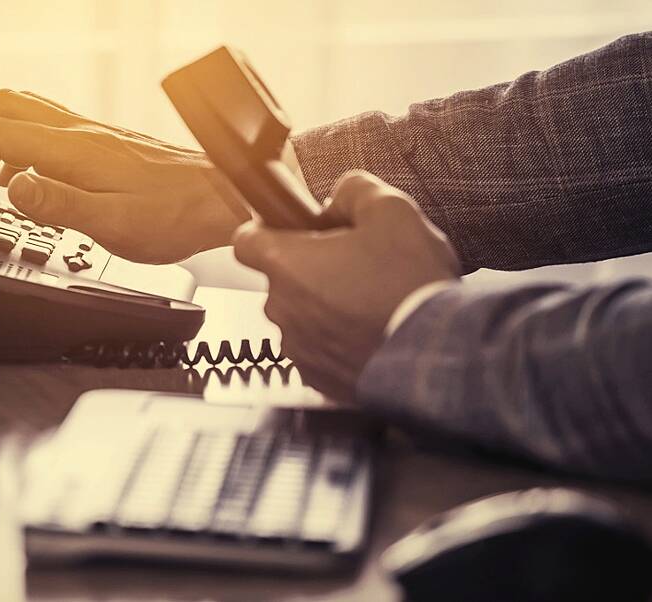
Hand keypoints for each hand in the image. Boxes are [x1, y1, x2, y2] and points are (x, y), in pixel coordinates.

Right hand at [0, 89, 262, 262]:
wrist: (222, 197)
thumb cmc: (176, 215)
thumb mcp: (113, 224)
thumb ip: (58, 204)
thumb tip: (12, 189)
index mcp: (74, 149)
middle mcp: (79, 131)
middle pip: (1, 107)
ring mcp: (90, 133)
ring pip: (22, 110)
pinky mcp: (102, 142)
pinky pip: (45, 126)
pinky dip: (18, 145)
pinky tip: (26, 180)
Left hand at [233, 170, 460, 400]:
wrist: (436, 356)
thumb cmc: (410, 288)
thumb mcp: (392, 212)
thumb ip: (355, 190)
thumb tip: (343, 194)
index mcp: (287, 264)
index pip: (245, 240)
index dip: (267, 230)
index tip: (290, 230)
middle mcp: (281, 308)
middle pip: (282, 278)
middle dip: (312, 268)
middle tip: (356, 265)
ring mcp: (297, 347)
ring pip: (301, 316)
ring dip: (326, 307)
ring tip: (371, 302)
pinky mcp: (317, 378)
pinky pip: (319, 350)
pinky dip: (338, 340)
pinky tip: (372, 331)